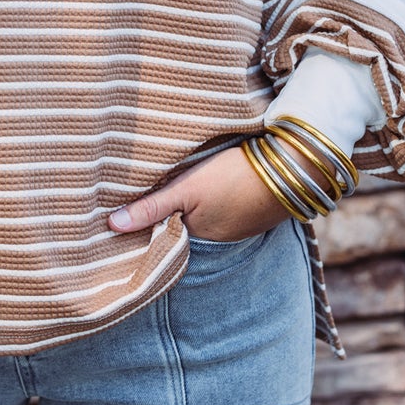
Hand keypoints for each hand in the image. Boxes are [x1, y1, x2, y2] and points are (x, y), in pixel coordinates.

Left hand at [107, 143, 293, 242]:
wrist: (293, 167)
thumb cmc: (236, 177)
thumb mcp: (188, 188)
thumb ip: (152, 206)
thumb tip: (111, 225)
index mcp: (197, 235)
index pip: (161, 232)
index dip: (145, 219)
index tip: (123, 208)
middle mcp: (217, 237)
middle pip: (181, 223)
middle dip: (167, 210)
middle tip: (141, 189)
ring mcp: (237, 224)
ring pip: (202, 214)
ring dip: (191, 201)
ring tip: (172, 181)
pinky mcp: (252, 209)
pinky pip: (222, 206)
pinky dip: (212, 197)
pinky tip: (208, 180)